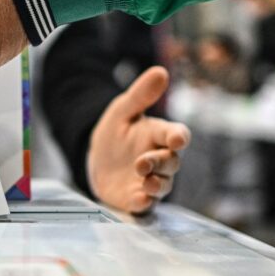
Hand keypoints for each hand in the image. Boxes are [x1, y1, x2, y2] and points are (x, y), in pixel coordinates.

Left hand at [88, 66, 190, 214]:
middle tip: (143, 162)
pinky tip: (138, 199)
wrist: (96, 158)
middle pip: (171, 163)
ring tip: (145, 180)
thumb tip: (160, 72)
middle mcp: (159, 159)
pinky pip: (146, 204)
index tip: (177, 139)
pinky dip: (144, 202)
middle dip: (160, 163)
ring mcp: (150, 180)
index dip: (178, 137)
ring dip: (156, 184)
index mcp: (158, 135)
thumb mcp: (122, 110)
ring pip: (163, 185)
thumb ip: (141, 94)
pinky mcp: (137, 198)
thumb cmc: (116, 132)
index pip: (176, 135)